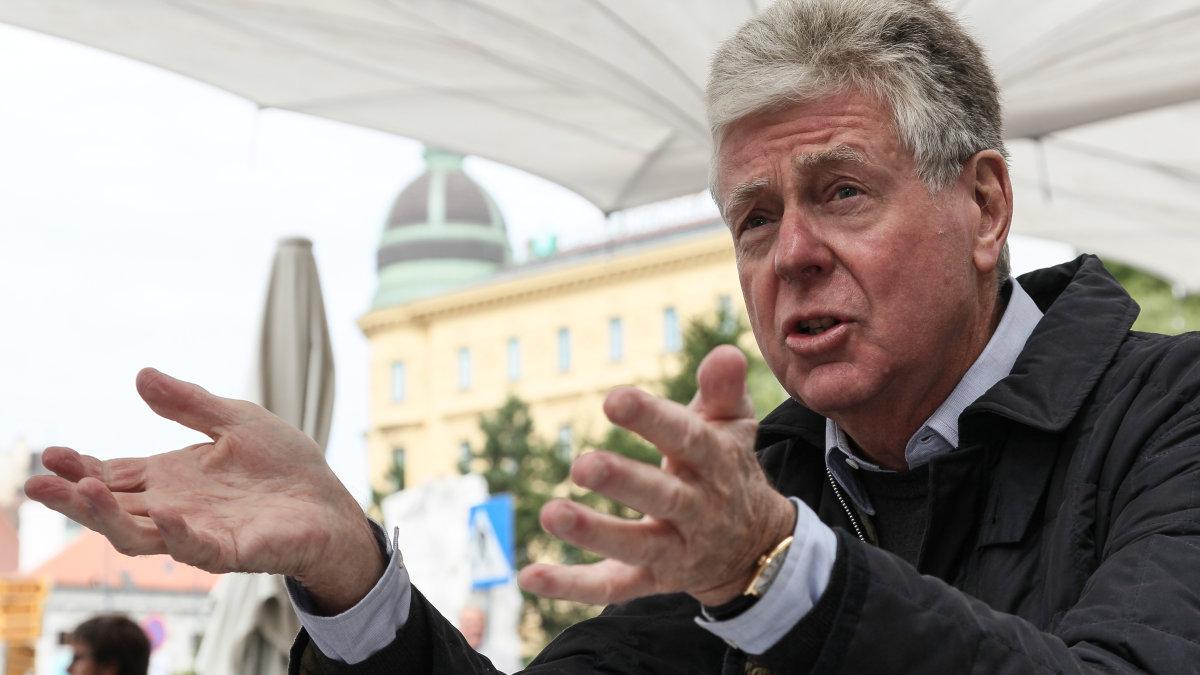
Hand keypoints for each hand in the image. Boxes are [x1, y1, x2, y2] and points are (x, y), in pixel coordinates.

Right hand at [24, 368, 382, 613]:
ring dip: (108, 517)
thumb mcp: (235, 420)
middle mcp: (175, 509)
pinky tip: (166, 514)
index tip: (50, 452)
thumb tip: (141, 375)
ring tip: (82, 491)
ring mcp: (200, 533)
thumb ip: (189, 404)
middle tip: (37, 483)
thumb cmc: (283, 465)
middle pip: (111, 509)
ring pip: (139, 536)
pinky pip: (197, 550)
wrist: (329, 500)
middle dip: (73, 497)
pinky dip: (179, 535)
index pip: (113, 475)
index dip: (80, 466)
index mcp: (170, 478)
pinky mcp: (233, 551)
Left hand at [518, 345, 795, 606]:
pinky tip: (529, 574)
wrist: (756, 546)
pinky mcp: (650, 581)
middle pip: (662, 497)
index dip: (651, 420)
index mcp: (714, 463)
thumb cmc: (728, 467)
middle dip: (623, 482)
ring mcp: (675, 550)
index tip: (615, 400)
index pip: (686, 439)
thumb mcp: (734, 426)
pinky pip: (610, 587)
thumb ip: (723, 390)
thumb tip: (723, 352)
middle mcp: (698, 510)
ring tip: (551, 514)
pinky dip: (570, 585)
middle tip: (582, 465)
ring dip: (594, 533)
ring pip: (635, 545)